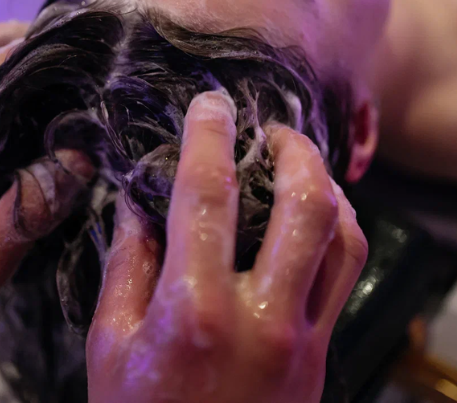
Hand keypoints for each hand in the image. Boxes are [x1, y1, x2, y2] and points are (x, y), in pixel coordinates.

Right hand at [87, 91, 367, 402]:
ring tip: (298, 164)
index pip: (204, 198)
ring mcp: (302, 335)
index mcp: (194, 310)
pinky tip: (314, 218)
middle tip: (273, 128)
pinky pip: (347, 274)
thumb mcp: (110, 346)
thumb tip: (137, 210)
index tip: (208, 104)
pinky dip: (340, 230)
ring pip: (343, 236)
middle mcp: (260, 315)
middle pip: (303, 205)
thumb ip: (126, 269)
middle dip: (293, 150)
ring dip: (326, 185)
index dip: (207, 138)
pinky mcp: (322, 353)